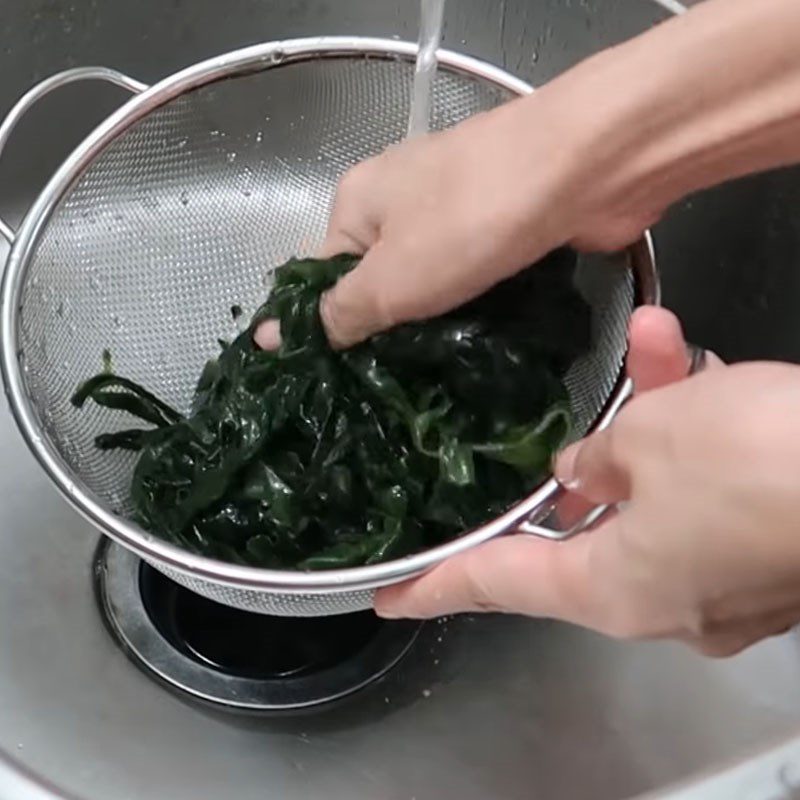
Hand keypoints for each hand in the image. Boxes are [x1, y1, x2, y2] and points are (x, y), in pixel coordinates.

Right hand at [255, 0, 799, 352]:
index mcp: (357, 202)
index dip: (323, 328)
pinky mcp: (502, 232)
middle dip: (382, 335)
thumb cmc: (470, 220)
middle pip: (376, 283)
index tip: (333, 381)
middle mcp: (401, 203)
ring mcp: (456, 215)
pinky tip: (468, 355)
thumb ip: (338, 312)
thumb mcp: (389, 278)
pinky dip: (468, 315)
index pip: (320, 276)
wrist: (584, 167)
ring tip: (424, 386)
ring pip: (427, 287)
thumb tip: (276, 335)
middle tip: (383, 393)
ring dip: (428, 329)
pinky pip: (470, 284)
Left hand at [375, 307, 799, 656]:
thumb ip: (599, 459)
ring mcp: (721, 581)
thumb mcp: (653, 441)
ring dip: (655, 419)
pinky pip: (709, 491)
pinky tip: (700, 365)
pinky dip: (700, 433)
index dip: (436, 588)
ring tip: (663, 345)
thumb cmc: (758, 463)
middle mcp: (665, 600)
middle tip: (557, 429)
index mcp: (615, 590)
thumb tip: (582, 473)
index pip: (495, 586)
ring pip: (655, 493)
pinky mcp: (768, 550)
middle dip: (579, 461)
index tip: (388, 597)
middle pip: (584, 529)